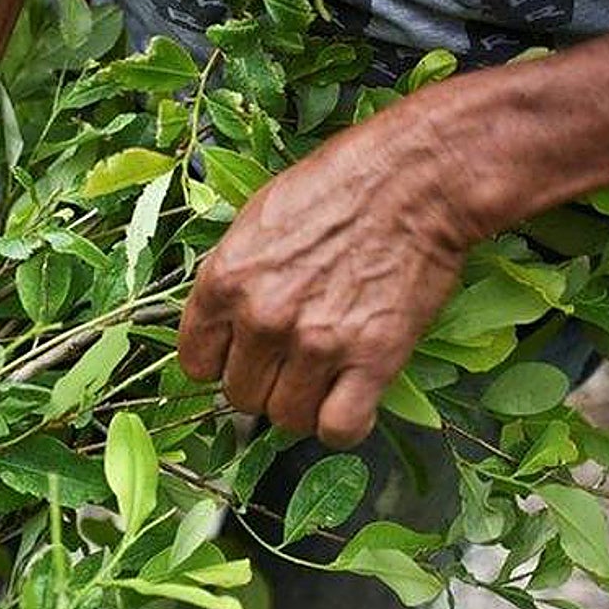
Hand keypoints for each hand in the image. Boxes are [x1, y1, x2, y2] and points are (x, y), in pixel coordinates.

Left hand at [178, 112, 476, 447]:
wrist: (413, 179)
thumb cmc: (336, 186)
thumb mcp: (256, 220)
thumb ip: (233, 278)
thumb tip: (224, 324)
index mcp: (224, 281)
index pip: (195, 362)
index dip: (219, 363)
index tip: (239, 356)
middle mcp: (262, 319)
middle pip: (240, 396)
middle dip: (262, 384)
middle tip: (290, 361)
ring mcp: (316, 344)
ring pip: (286, 419)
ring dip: (301, 405)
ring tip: (322, 377)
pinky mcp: (372, 361)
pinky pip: (339, 429)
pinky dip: (342, 423)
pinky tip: (350, 398)